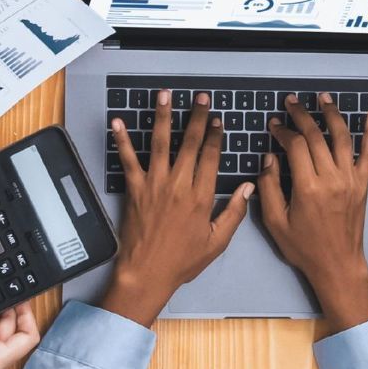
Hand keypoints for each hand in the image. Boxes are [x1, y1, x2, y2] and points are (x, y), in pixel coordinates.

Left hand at [101, 90, 251, 324]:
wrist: (147, 273)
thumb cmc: (182, 261)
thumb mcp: (217, 242)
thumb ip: (234, 213)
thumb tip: (249, 187)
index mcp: (201, 197)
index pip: (211, 157)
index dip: (215, 135)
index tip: (218, 120)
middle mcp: (178, 185)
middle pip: (190, 143)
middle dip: (197, 117)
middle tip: (200, 98)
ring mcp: (154, 184)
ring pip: (160, 143)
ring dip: (162, 116)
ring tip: (165, 95)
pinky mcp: (134, 189)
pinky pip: (128, 160)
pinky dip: (122, 140)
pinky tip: (119, 122)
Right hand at [258, 92, 367, 332]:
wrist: (338, 264)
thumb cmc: (304, 247)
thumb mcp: (275, 222)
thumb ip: (269, 187)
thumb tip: (269, 158)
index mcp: (307, 187)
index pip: (294, 146)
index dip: (283, 131)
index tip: (274, 125)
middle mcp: (331, 178)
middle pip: (316, 136)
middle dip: (302, 115)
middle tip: (291, 102)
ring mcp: (350, 179)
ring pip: (342, 138)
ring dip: (332, 114)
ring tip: (323, 97)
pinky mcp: (362, 184)